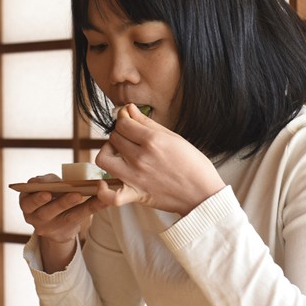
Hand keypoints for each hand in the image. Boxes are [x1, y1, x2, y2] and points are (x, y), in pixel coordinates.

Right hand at [18, 174, 107, 272]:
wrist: (52, 222)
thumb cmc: (48, 195)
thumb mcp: (43, 187)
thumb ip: (47, 182)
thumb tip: (55, 180)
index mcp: (27, 204)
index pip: (28, 203)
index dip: (36, 198)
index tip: (46, 192)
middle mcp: (36, 219)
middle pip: (47, 212)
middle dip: (61, 203)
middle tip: (76, 194)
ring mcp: (51, 228)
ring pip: (67, 218)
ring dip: (82, 206)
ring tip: (94, 196)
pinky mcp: (66, 232)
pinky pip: (82, 219)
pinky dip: (94, 207)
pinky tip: (105, 200)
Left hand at [94, 103, 225, 215]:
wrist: (202, 194)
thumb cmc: (193, 164)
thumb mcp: (173, 137)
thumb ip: (148, 123)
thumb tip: (129, 109)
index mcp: (152, 140)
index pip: (123, 123)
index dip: (124, 119)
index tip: (129, 121)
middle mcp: (141, 157)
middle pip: (114, 138)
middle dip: (119, 133)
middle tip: (129, 138)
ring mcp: (135, 177)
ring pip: (104, 158)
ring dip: (108, 153)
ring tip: (118, 154)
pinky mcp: (135, 195)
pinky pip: (110, 196)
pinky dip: (103, 191)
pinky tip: (104, 183)